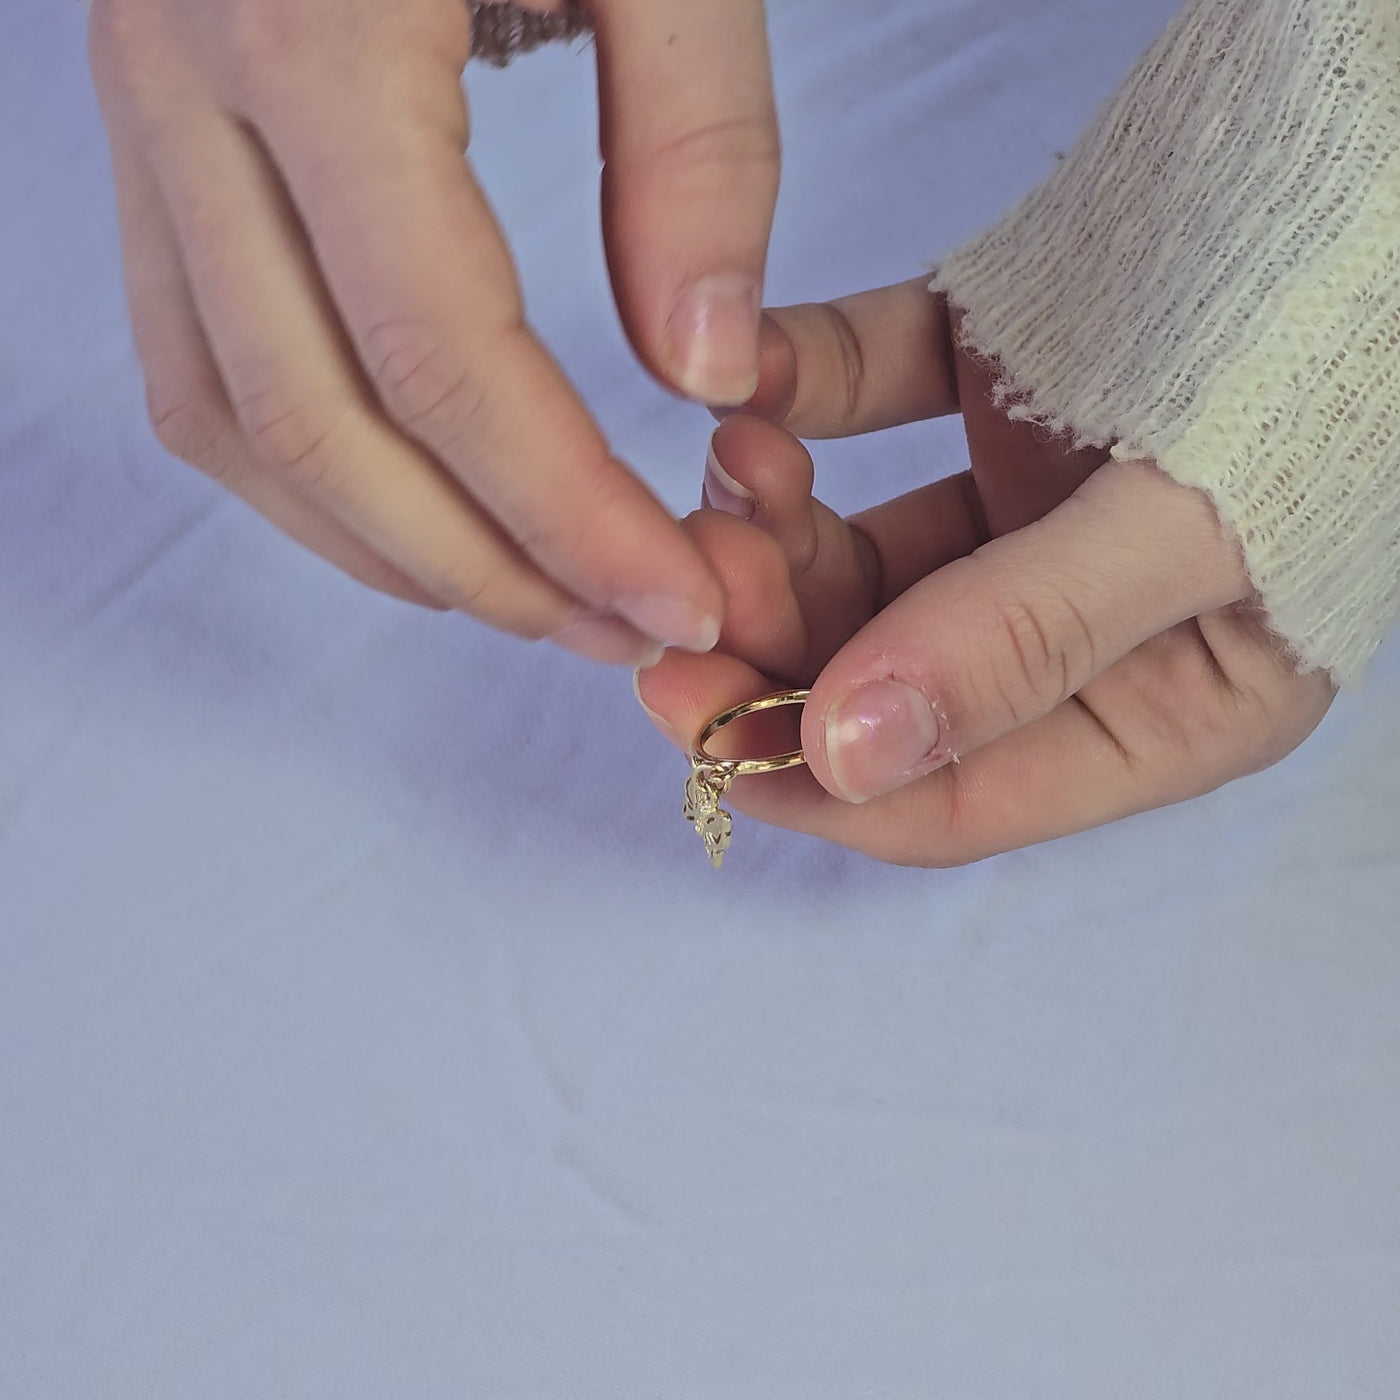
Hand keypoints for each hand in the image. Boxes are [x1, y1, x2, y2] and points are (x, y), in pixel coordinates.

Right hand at [88, 0, 778, 664]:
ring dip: (380, 544)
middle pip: (319, 429)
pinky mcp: (150, 134)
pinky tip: (423, 500)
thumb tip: (700, 377)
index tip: (675, 600)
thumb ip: (698, 142)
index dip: (567, 517)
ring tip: (526, 597)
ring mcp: (138, 112)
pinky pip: (200, 361)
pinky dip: (311, 468)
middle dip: (479, 569)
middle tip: (612, 636)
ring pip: (231, 420)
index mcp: (310, 26)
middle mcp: (182, 84)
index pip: (445, 363)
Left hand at [635, 278, 1336, 864]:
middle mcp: (1079, 621)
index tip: (686, 709)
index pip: (951, 795)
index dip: (806, 771)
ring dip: (775, 516)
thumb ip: (1022, 643)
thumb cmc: (1340, 338)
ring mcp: (1033, 499)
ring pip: (858, 551)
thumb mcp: (1196, 524)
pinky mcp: (996, 381)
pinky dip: (802, 393)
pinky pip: (871, 402)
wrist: (1383, 120)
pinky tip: (752, 380)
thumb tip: (846, 758)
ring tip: (738, 453)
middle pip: (879, 675)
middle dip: (771, 630)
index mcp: (1159, 706)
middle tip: (692, 561)